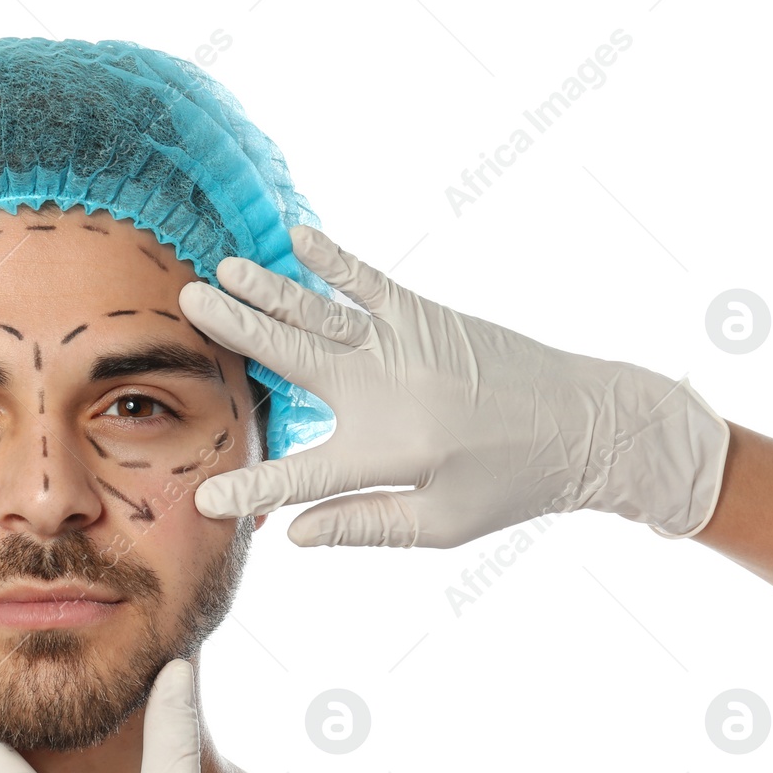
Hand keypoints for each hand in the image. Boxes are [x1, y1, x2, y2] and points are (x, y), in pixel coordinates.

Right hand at [178, 225, 730, 545]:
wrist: (588, 423)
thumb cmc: (513, 483)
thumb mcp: (442, 526)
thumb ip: (365, 525)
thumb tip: (294, 535)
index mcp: (391, 450)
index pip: (303, 474)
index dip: (253, 487)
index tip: (204, 497)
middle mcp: (390, 389)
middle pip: (295, 360)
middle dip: (236, 333)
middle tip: (184, 306)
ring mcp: (407, 344)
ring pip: (321, 315)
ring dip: (268, 292)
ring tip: (218, 273)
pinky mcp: (427, 316)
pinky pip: (369, 283)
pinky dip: (332, 260)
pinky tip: (297, 237)